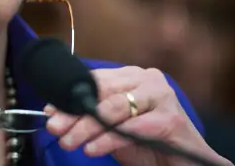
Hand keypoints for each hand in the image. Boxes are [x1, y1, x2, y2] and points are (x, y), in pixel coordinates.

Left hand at [45, 66, 232, 165]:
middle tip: (54, 127)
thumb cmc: (148, 143)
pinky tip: (92, 148)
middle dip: (74, 112)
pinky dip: (108, 139)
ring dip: (87, 127)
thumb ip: (88, 116)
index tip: (49, 112)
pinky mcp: (171, 119)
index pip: (95, 82)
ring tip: (69, 141)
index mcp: (132, 76)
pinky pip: (132, 128)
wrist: (185, 165)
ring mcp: (162, 97)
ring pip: (115, 108)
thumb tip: (52, 111)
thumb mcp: (111, 128)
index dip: (70, 97)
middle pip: (103, 94)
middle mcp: (148, 80)